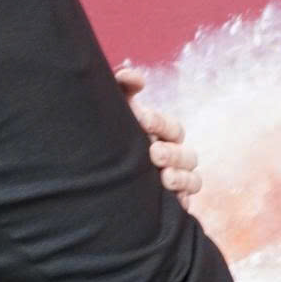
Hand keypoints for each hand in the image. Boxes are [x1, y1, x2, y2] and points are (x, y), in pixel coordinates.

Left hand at [115, 63, 200, 199]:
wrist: (87, 166)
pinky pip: (186, 205)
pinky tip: (172, 202)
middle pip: (187, 155)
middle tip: (153, 153)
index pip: (171, 127)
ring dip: (182, 179)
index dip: (159, 122)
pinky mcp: (169, 203)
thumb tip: (134, 77)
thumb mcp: (113, 107)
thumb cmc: (109, 132)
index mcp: (162, 134)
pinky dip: (182, 202)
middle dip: (172, 154)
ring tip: (165, 178)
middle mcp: (173, 157)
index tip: (141, 119)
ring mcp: (174, 181)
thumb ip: (123, 86)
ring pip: (194, 180)